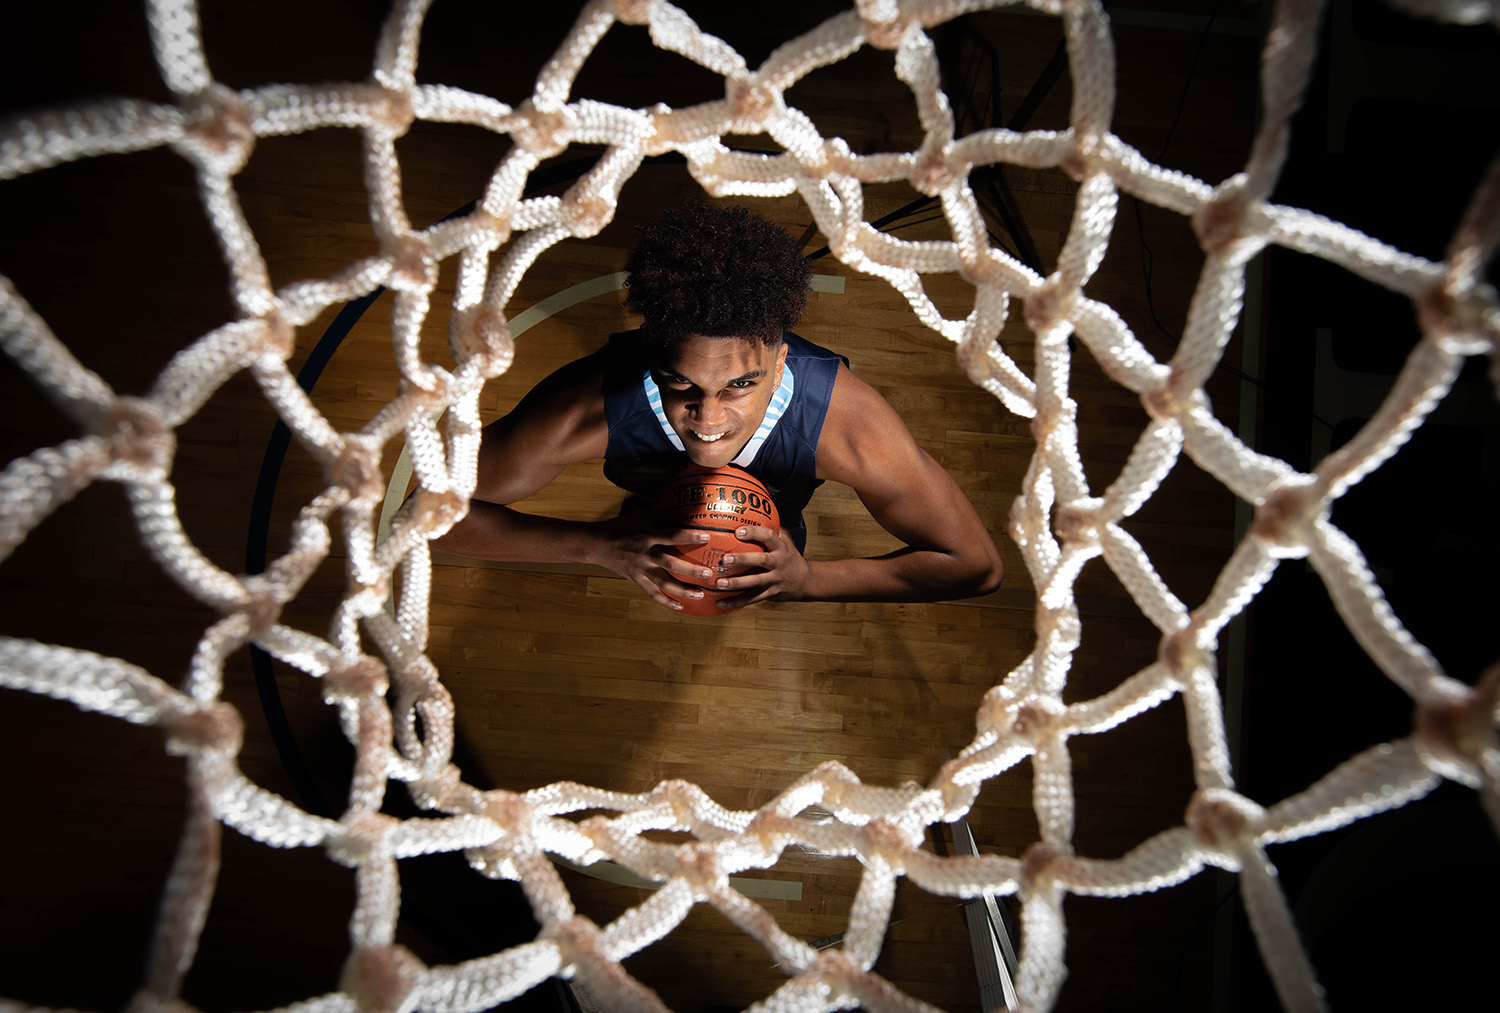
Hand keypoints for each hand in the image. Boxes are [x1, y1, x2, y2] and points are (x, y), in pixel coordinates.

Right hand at [592, 513, 724, 612]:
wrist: (595, 544)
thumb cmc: (619, 527)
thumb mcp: (638, 517)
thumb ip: (657, 516)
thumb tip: (677, 507)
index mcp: (647, 536)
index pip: (671, 536)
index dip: (688, 537)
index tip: (706, 537)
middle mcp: (644, 554)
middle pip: (670, 563)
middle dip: (690, 570)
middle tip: (708, 573)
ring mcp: (640, 569)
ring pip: (663, 582)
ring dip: (682, 590)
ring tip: (700, 595)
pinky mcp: (635, 579)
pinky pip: (652, 593)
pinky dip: (665, 601)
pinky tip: (680, 606)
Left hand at [709, 525, 810, 610]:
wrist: (804, 581)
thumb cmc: (788, 555)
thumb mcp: (785, 540)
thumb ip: (773, 526)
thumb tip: (758, 504)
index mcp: (781, 547)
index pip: (769, 537)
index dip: (755, 533)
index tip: (738, 531)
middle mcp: (778, 563)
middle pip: (761, 560)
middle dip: (743, 560)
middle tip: (724, 559)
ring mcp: (774, 580)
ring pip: (755, 583)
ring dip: (736, 584)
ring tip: (719, 583)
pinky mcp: (769, 594)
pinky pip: (751, 599)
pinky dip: (736, 602)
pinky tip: (720, 603)